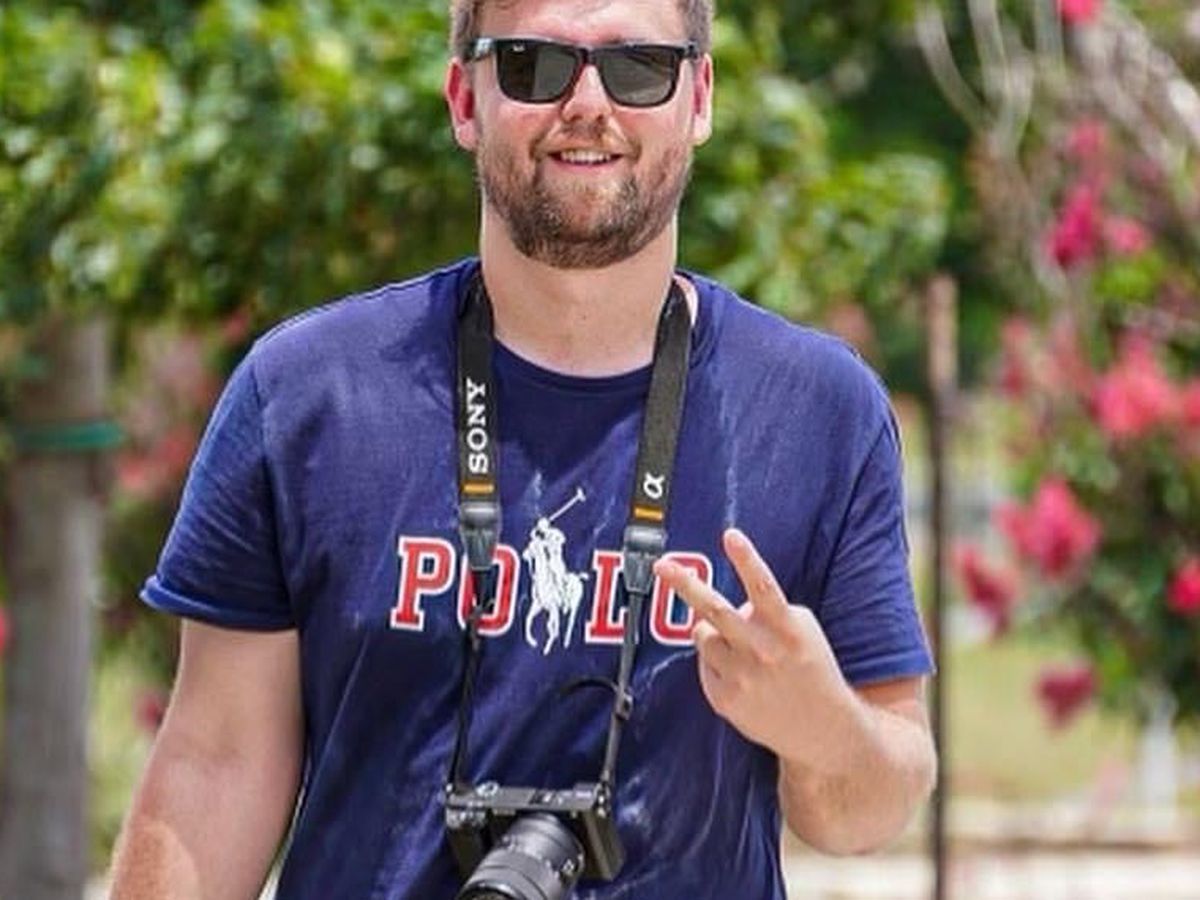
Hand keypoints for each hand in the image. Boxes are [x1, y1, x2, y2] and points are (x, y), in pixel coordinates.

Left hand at [653, 528, 857, 771]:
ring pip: (703, 635)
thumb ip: (769, 611)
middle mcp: (762, 650)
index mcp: (787, 629)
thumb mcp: (803, 631)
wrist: (822, 729)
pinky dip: (715, 662)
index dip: (747, 559)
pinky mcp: (725, 699)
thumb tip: (734, 606)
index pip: (764, 586)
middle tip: (662, 565)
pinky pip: (704, 664)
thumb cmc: (810, 669)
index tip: (731, 535)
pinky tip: (740, 675)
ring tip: (737, 647)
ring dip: (711, 632)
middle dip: (686, 584)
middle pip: (715, 610)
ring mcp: (741, 676)